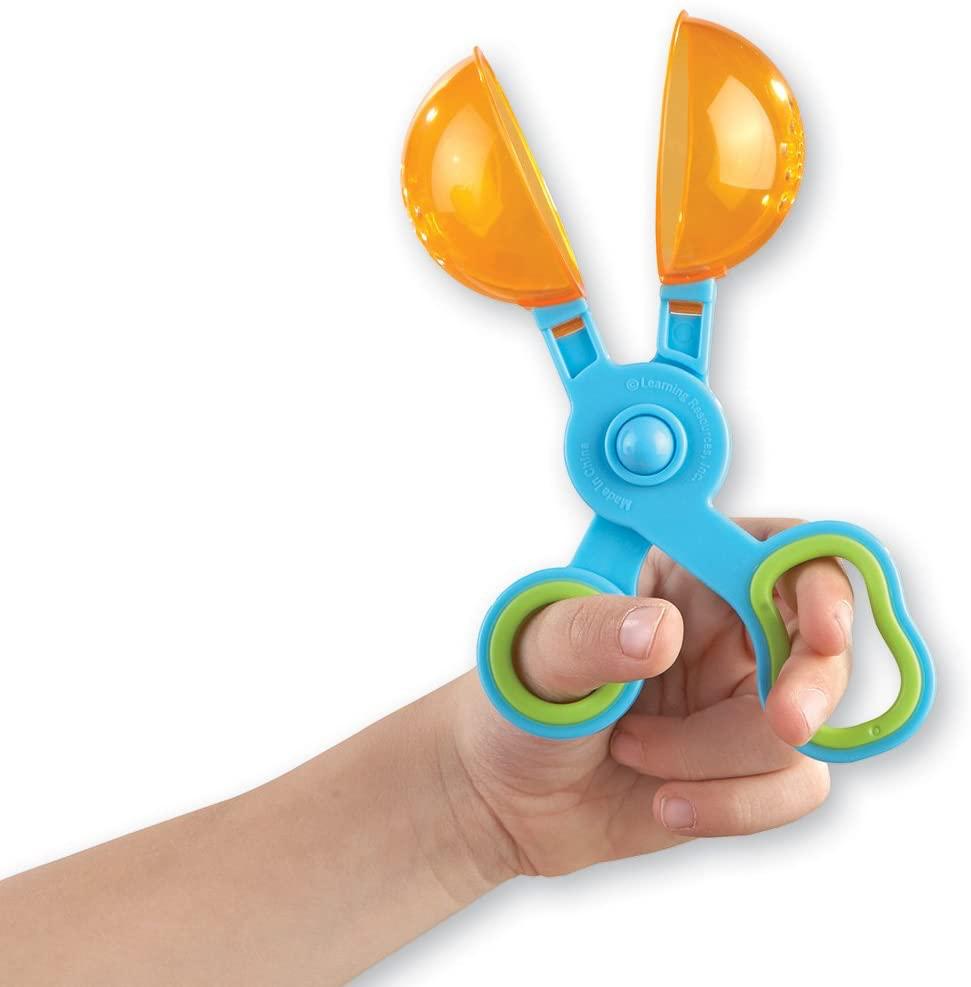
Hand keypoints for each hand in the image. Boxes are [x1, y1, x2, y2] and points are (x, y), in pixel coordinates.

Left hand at [447, 518, 852, 877]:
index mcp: (682, 571)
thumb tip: (661, 630)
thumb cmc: (515, 702)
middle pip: (822, 641)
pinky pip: (792, 786)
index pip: (780, 551)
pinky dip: (733, 806)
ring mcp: (737, 698)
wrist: (502, 799)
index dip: (820, 580)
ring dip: (717, 757)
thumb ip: (590, 631)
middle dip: (811, 686)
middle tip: (784, 725)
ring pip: (798, 728)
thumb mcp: (535, 654)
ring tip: (632, 753)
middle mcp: (723, 629)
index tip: (823, 630)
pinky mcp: (744, 765)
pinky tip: (664, 804)